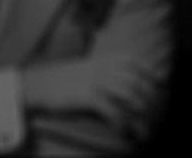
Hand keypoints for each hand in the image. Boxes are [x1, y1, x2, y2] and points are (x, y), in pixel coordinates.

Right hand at [21, 54, 156, 121]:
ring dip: (142, 117)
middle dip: (152, 104)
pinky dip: (124, 123)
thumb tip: (125, 85)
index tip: (158, 94)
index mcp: (103, 60)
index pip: (138, 65)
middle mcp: (103, 68)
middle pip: (140, 84)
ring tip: (143, 131)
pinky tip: (123, 131)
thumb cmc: (58, 80)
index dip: (153, 80)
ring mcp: (96, 81)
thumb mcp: (83, 69)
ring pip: (133, 98)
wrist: (33, 84)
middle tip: (153, 120)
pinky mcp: (88, 96)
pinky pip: (115, 111)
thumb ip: (104, 72)